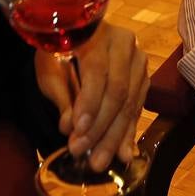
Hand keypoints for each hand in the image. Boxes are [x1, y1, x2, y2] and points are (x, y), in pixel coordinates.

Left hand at [34, 21, 146, 170]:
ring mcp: (138, 61)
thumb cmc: (59, 53)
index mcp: (98, 34)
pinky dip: (128, 133)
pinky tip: (123, 154)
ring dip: (114, 137)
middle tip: (82, 152)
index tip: (76, 131)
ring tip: (100, 162)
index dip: (89, 103)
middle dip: (100, 127)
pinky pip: (137, 109)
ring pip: (130, 103)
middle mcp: (125, 44)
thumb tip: (69, 127)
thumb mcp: (51, 69)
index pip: (98, 71)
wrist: (78, 38)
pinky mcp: (144, 79)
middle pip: (118, 91)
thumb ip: (61, 96)